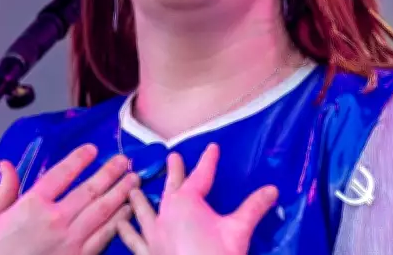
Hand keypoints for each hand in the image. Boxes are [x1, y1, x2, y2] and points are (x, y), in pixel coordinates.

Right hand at [0, 144, 138, 254]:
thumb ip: (3, 189)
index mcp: (33, 204)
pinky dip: (118, 222)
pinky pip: (104, 236)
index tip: (92, 149)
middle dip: (110, 173)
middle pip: (91, 190)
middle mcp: (56, 219)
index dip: (80, 159)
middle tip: (124, 161)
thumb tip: (6, 165)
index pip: (63, 173)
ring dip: (120, 193)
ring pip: (103, 211)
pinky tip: (127, 211)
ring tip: (133, 180)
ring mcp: (71, 240)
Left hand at [117, 143, 277, 254]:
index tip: (212, 147)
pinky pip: (133, 240)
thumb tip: (272, 189)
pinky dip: (126, 231)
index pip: (200, 175)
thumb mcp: (238, 230)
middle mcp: (165, 214)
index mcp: (186, 202)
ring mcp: (153, 235)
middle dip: (172, 172)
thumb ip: (253, 207)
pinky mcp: (147, 254)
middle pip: (169, 187)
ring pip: (142, 211)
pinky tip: (120, 225)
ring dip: (139, 199)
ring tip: (133, 189)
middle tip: (171, 157)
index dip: (208, 161)